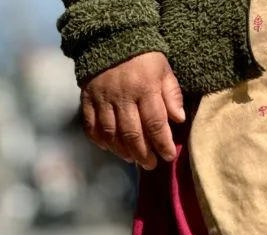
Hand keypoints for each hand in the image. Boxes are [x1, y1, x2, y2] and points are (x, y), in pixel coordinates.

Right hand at [81, 52, 185, 168]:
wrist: (111, 38)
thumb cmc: (144, 58)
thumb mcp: (164, 70)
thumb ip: (171, 95)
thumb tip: (179, 120)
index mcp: (145, 88)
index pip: (155, 123)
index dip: (162, 143)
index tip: (168, 156)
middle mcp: (123, 96)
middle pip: (132, 133)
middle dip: (143, 154)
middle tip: (150, 164)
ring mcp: (102, 99)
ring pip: (111, 134)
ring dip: (122, 150)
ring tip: (132, 158)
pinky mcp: (87, 100)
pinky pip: (91, 126)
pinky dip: (99, 140)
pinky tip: (109, 148)